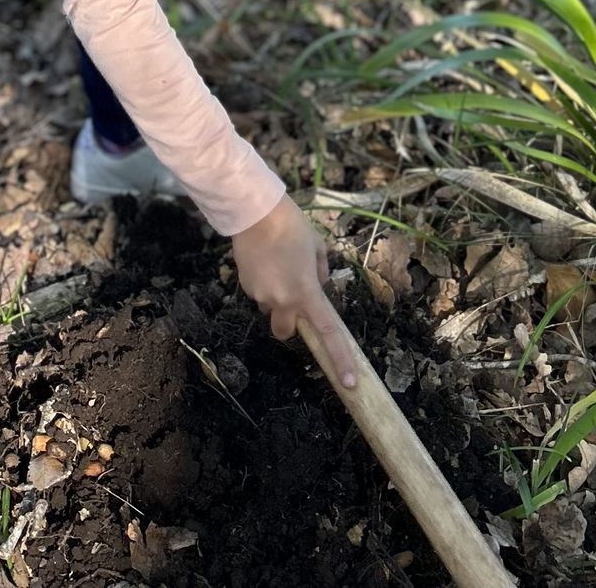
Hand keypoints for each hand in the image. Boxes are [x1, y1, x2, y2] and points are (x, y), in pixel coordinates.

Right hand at [232, 196, 355, 388]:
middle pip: (286, 331)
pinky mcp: (245, 286)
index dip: (340, 359)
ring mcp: (261, 295)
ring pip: (271, 309)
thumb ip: (320, 273)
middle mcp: (283, 300)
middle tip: (294, 296)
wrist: (254, 210)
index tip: (350, 384)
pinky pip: (258, 293)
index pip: (328, 333)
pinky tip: (264, 260)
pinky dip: (264, 284)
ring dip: (276, 299)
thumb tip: (316, 287)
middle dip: (291, 320)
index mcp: (306, 293)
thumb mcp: (317, 247)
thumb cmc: (292, 225)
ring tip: (277, 266)